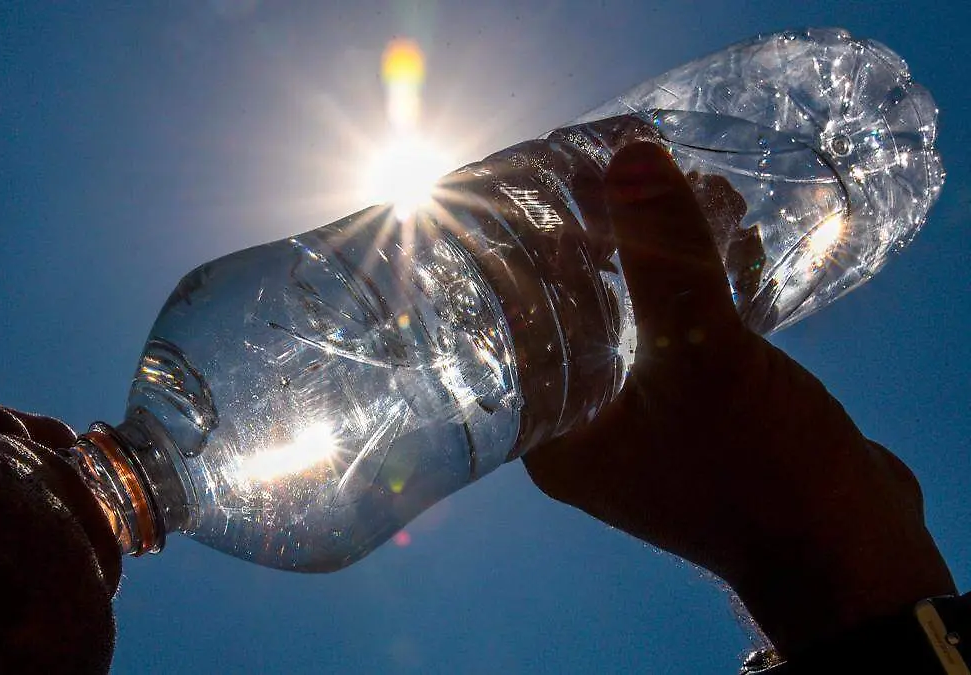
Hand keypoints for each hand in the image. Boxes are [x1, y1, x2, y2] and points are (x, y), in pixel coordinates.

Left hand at [522, 142, 955, 656]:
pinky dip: (704, 288)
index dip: (518, 249)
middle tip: (616, 171)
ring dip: (663, 255)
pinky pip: (684, 335)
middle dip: (600, 238)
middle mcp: (586, 431)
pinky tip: (737, 239)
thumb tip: (628, 153)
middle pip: (573, 310)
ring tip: (693, 188)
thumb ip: (665, 259)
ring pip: (635, 316)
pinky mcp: (700, 412)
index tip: (534, 180)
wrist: (854, 551)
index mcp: (553, 435)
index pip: (507, 323)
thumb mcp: (703, 357)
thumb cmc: (763, 474)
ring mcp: (644, 423)